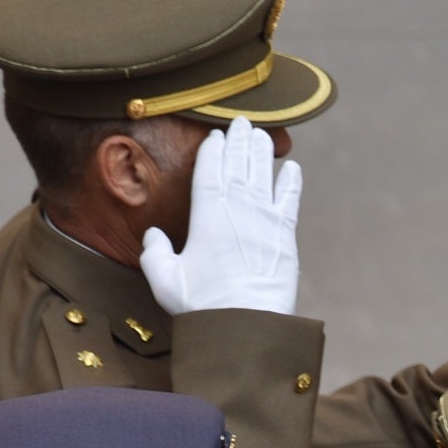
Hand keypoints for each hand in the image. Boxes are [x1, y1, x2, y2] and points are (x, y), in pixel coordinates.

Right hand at [139, 115, 302, 315]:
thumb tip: (154, 235)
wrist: (247, 325)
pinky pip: (290, 201)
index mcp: (207, 214)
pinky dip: (292, 183)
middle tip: (241, 122)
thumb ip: (155, 253)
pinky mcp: (286, 237)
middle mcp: (238, 209)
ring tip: (261, 134)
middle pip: (238, 165)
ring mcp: (265, 220)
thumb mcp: (165, 280)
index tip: (215, 136)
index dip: (212, 150)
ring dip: (262, 153)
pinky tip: (293, 168)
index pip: (209, 171)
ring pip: (264, 175)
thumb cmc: (204, 306)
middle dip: (239, 141)